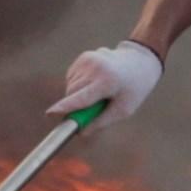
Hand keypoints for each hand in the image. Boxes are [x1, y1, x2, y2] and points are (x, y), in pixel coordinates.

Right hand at [51, 40, 165, 127]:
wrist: (141, 60)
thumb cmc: (134, 89)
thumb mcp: (124, 110)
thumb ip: (100, 122)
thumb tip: (80, 133)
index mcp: (108, 82)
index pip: (82, 98)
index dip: (66, 108)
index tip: (50, 114)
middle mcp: (96, 68)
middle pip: (72, 94)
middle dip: (76, 107)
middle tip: (94, 109)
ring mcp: (88, 59)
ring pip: (70, 87)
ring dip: (78, 95)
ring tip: (99, 92)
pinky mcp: (84, 56)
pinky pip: (72, 78)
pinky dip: (79, 85)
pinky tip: (94, 82)